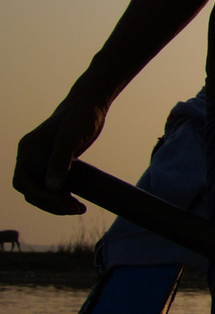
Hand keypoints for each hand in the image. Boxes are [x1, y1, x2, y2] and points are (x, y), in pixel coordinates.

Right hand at [13, 95, 107, 215]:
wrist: (90, 104)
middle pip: (31, 190)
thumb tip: (51, 189)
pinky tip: (76, 201)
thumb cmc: (80, 117)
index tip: (64, 204)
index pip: (24, 183)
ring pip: (41, 190)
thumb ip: (60, 161)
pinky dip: (61, 196)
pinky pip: (51, 185)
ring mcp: (41, 160)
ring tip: (79, 208)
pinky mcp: (54, 163)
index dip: (41, 197)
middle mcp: (30, 157)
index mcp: (27, 151)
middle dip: (50, 204)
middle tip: (76, 209)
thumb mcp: (70, 138)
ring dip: (56, 203)